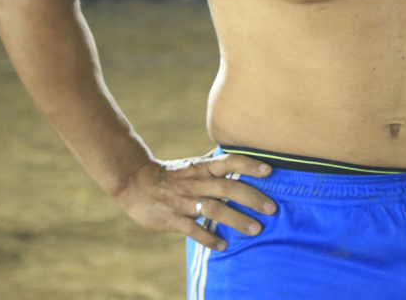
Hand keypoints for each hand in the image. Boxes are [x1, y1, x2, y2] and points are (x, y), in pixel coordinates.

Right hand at [113, 152, 276, 251]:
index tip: (269, 170)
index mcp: (203, 167)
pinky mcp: (173, 219)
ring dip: (236, 220)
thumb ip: (215, 165)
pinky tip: (223, 246)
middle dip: (251, 198)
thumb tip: (242, 159)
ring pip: (214, 209)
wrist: (134, 182)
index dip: (248, 165)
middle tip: (271, 208)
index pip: (229, 162)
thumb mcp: (194, 164)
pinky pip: (193, 229)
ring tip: (255, 229)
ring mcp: (184, 201)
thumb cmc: (172, 173)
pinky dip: (208, 238)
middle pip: (227, 188)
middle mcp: (197, 183)